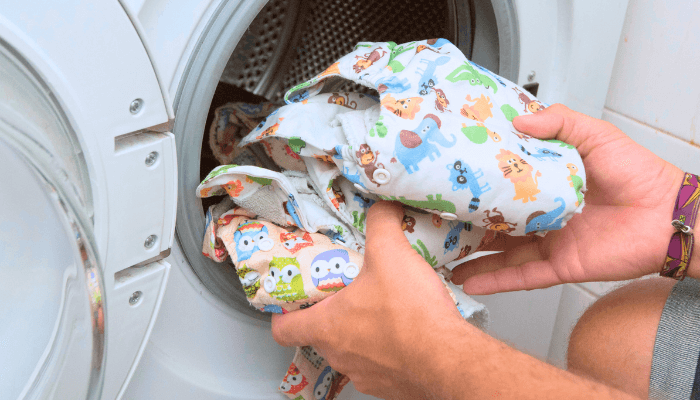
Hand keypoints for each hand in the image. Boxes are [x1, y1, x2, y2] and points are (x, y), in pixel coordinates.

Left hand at [271, 201, 468, 399]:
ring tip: (384, 308)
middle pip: (322, 335)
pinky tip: (408, 331)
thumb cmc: (411, 314)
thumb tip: (383, 206)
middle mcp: (340, 355)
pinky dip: (390, 350)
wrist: (449, 360)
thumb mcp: (390, 253)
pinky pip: (382, 366)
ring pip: (353, 351)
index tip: (295, 301)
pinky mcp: (391, 386)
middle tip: (351, 292)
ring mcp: (364, 375)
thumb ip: (381, 223)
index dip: (284, 314)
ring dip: (363, 332)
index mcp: (327, 326)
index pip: (283, 329)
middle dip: (334, 313)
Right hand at [451, 104, 684, 293]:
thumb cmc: (641, 175)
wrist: (670, 216)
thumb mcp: (596, 136)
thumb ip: (560, 122)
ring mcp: (550, 242)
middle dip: (467, 223)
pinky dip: (495, 280)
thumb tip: (519, 120)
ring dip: (472, 257)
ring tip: (441, 256)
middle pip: (497, 222)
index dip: (480, 182)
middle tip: (437, 218)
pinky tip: (469, 280)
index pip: (507, 184)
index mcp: (551, 184)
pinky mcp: (560, 266)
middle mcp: (546, 214)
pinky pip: (521, 276)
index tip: (453, 177)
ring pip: (501, 253)